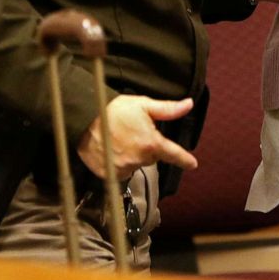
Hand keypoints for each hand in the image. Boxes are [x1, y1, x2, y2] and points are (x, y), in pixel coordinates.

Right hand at [76, 94, 197, 180]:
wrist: (85, 119)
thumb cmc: (116, 109)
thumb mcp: (144, 105)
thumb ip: (168, 109)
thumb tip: (189, 104)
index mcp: (151, 143)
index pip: (174, 154)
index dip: (184, 159)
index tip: (193, 164)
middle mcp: (139, 159)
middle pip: (151, 157)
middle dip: (147, 147)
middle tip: (134, 133)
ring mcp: (123, 168)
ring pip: (136, 164)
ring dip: (133, 156)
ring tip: (120, 140)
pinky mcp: (109, 175)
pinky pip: (120, 172)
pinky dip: (119, 164)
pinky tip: (112, 151)